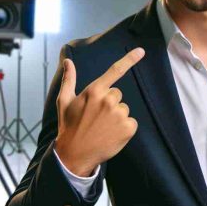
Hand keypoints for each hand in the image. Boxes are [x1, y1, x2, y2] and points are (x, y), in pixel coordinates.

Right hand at [54, 47, 144, 176]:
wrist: (74, 154)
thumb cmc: (69, 126)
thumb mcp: (65, 101)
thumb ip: (69, 79)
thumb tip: (68, 61)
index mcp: (94, 91)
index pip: (115, 71)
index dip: (130, 59)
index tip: (142, 51)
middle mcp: (108, 100)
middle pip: (117, 94)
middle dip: (109, 103)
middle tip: (96, 117)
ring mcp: (119, 114)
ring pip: (124, 109)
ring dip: (116, 116)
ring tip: (102, 127)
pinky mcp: (128, 128)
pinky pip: (131, 122)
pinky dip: (124, 128)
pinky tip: (110, 134)